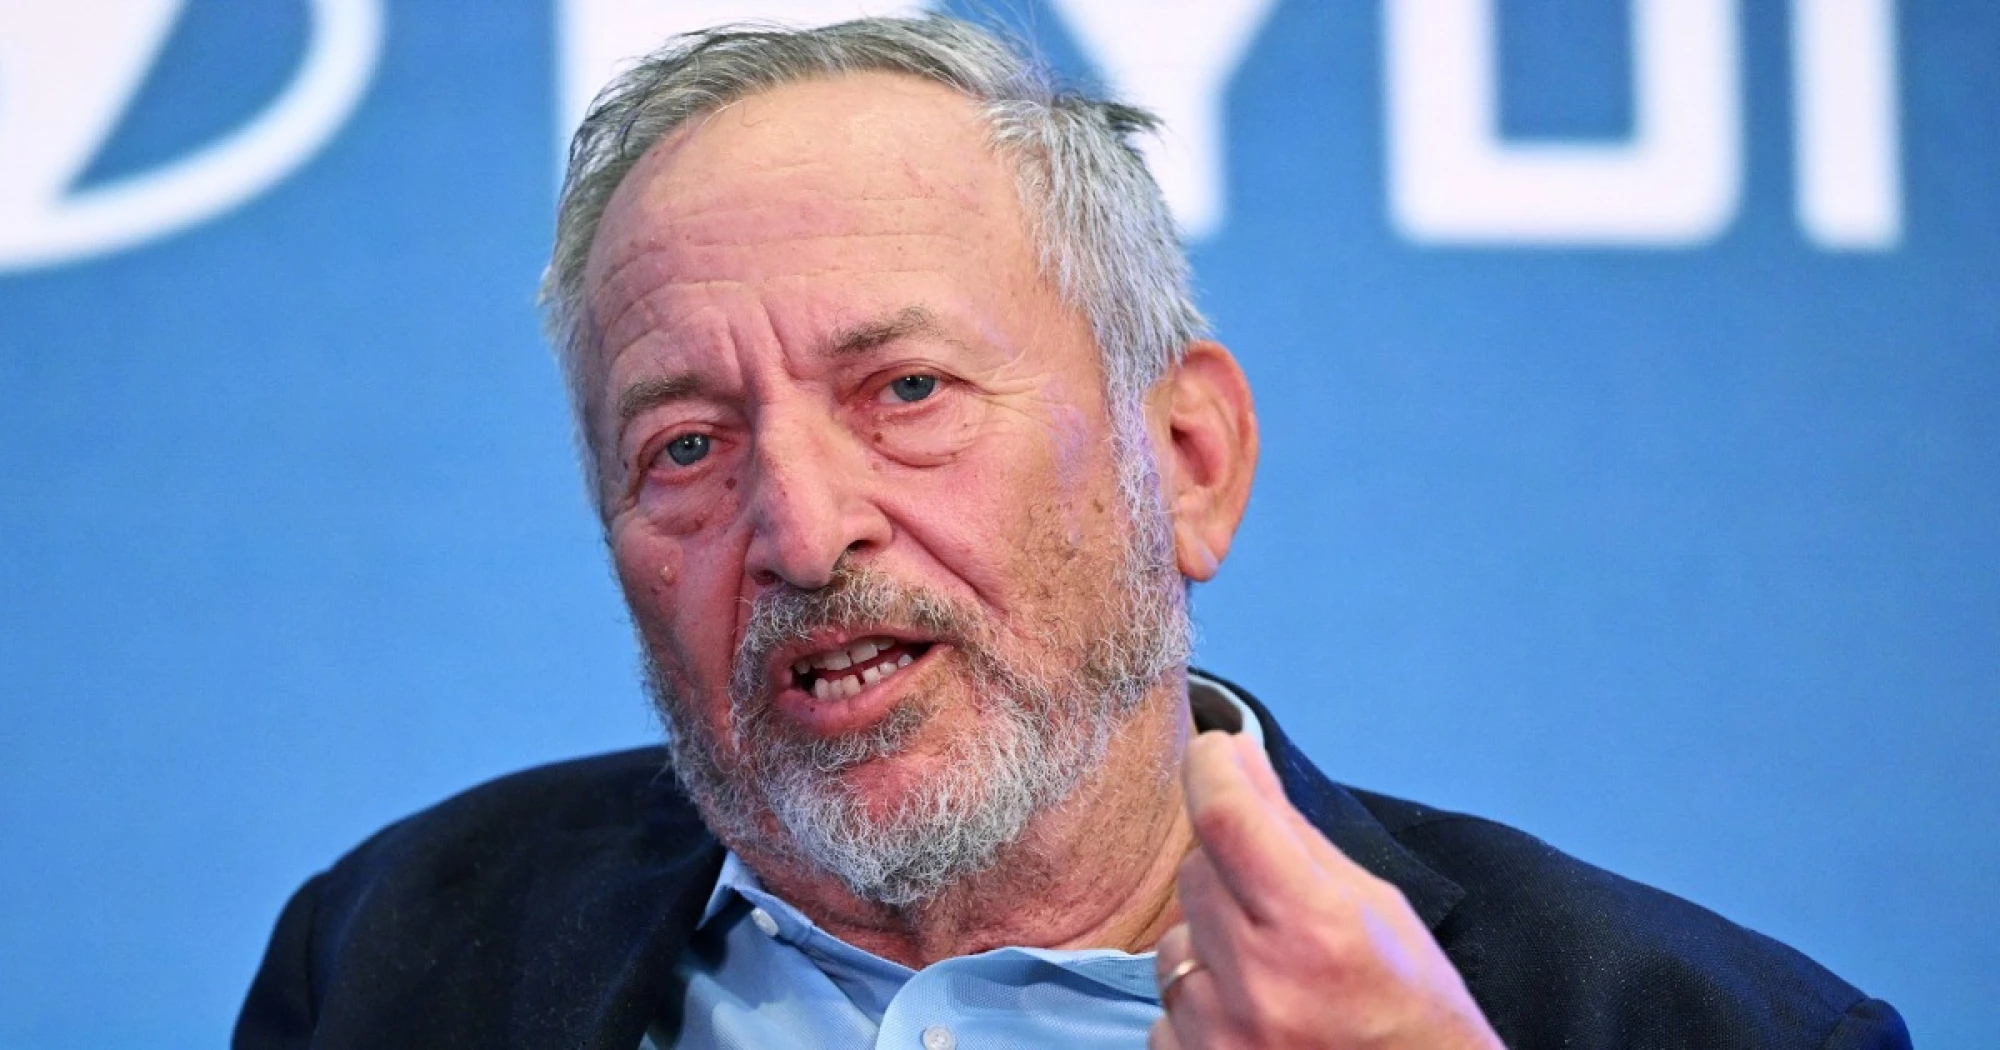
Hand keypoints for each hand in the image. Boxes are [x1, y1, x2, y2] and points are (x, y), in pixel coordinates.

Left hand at [1150, 731, 1502, 1049]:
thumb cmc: (1415, 1017)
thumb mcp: (1378, 912)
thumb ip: (1298, 836)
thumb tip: (1239, 757)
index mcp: (1317, 931)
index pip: (1226, 820)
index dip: (1211, 769)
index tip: (1213, 752)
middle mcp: (1260, 986)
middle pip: (1195, 875)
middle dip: (1229, 871)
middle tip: (1277, 903)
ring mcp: (1220, 1039)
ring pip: (1173, 944)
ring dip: (1212, 945)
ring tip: (1275, 977)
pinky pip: (1166, 1014)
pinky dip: (1203, 1008)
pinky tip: (1256, 1023)